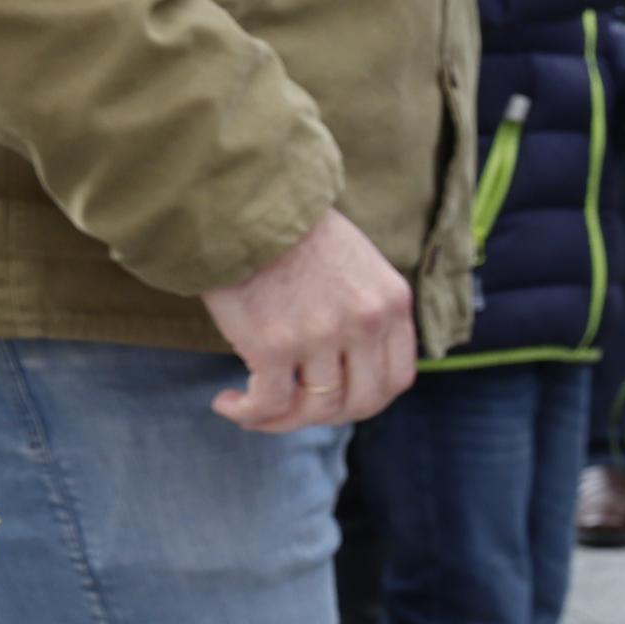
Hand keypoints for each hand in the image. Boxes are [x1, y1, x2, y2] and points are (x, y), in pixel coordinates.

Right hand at [205, 208, 418, 432]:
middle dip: (327, 416)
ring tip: (250, 407)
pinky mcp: (274, 344)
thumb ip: (366, 310)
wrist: (244, 203)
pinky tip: (227, 402)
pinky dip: (247, 413)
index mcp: (391, 302)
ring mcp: (323, 335)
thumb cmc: (292, 232)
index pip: (397, 379)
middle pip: (362, 402)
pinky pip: (268, 403)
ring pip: (315, 408)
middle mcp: (366, 322)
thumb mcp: (357, 265)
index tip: (334, 399)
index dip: (366, 400)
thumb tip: (352, 366)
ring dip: (282, 419)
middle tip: (293, 408)